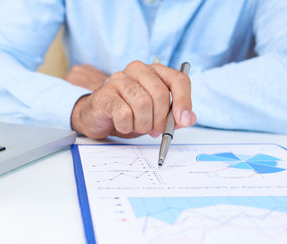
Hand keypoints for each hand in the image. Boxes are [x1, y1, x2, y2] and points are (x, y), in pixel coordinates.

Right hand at [70, 61, 196, 139]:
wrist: (97, 117)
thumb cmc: (128, 113)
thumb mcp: (155, 115)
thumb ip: (174, 116)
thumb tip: (188, 119)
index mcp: (154, 71)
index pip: (178, 80)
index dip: (184, 101)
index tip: (183, 121)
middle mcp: (137, 70)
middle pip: (160, 94)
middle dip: (161, 119)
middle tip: (156, 131)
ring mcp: (119, 80)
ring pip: (143, 104)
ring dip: (143, 124)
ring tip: (137, 127)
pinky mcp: (105, 95)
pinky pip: (124, 114)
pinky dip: (126, 126)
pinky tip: (123, 125)